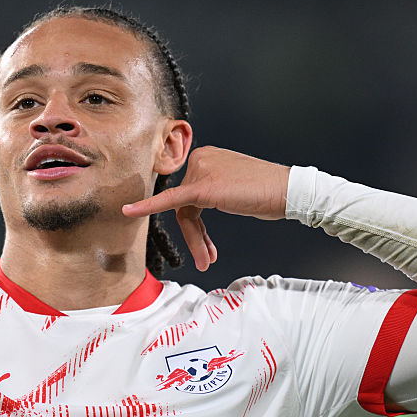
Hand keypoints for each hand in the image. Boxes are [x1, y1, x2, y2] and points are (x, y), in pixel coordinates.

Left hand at [123, 146, 290, 271]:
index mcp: (207, 157)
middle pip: (185, 204)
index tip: (202, 242)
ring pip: (185, 212)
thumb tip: (197, 208)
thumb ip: (214, 192)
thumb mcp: (234, 188)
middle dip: (195, 235)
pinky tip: (129, 211)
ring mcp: (201, 170)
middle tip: (207, 257)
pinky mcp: (201, 186)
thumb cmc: (267, 192)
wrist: (287, 190)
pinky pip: (170, 200)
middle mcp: (201, 158)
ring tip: (208, 259)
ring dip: (195, 239)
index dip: (196, 223)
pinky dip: (147, 206)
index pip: (189, 193)